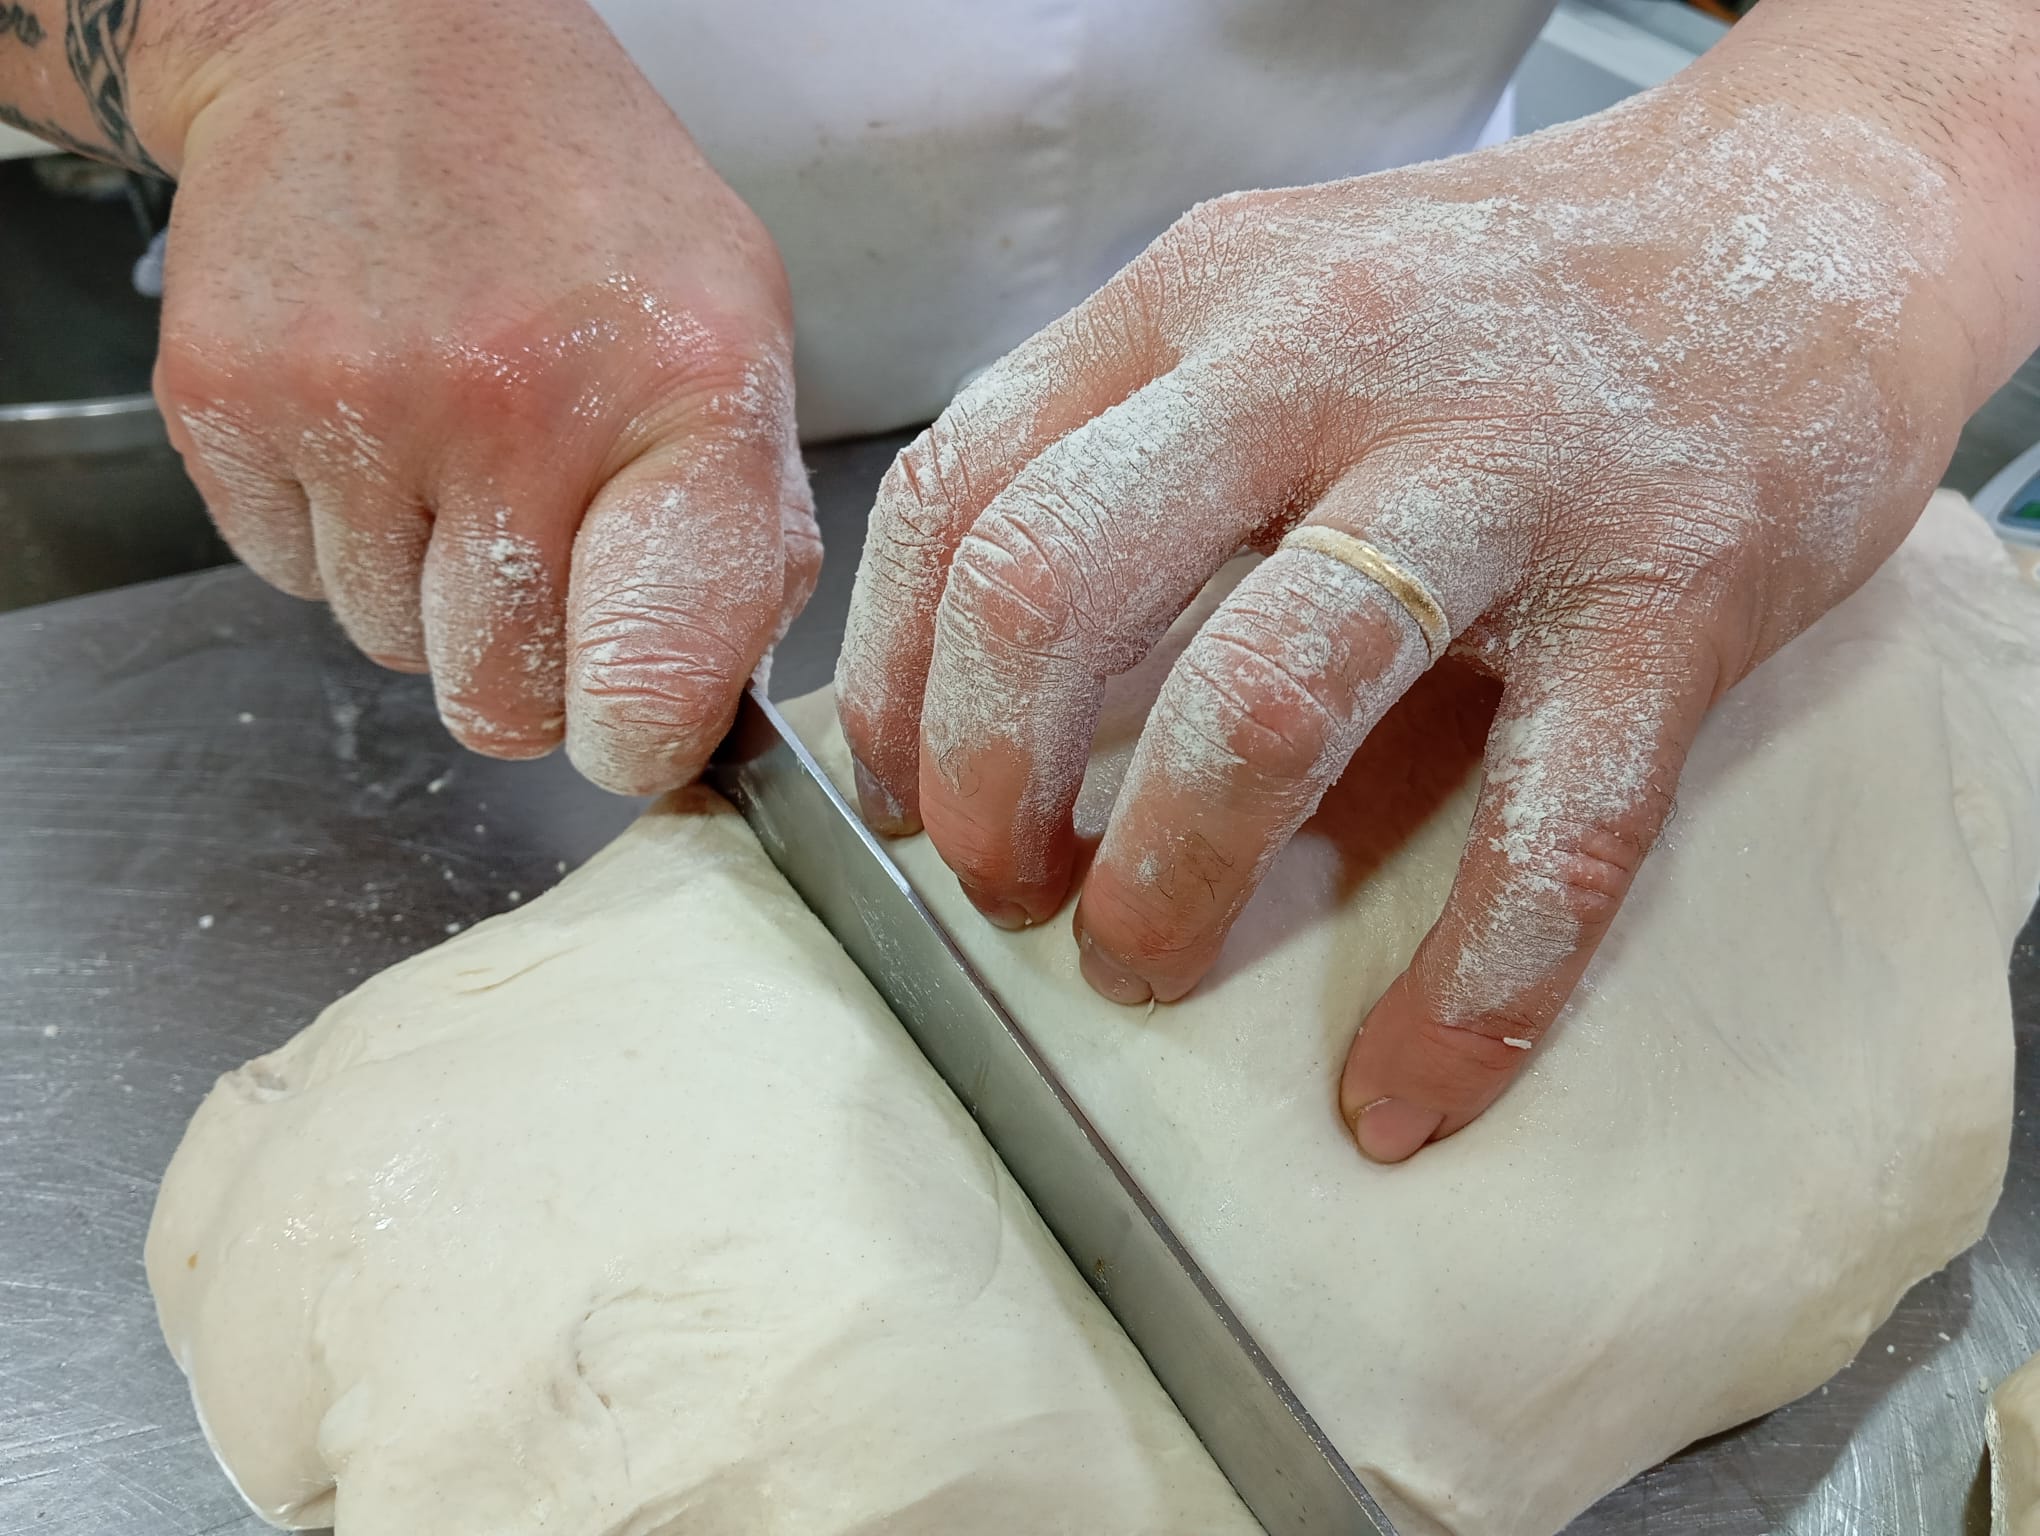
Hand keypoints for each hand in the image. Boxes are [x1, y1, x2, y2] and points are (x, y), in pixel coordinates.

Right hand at [145, 0, 815, 792]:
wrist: (378, 48)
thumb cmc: (583, 207)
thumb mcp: (738, 334)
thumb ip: (748, 538)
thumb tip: (709, 710)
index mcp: (683, 394)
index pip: (649, 684)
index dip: (637, 737)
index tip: (628, 726)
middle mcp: (518, 405)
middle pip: (501, 704)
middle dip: (526, 667)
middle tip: (537, 549)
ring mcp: (358, 403)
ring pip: (393, 649)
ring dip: (427, 589)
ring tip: (454, 445)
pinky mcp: (227, 402)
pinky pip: (292, 582)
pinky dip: (335, 535)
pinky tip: (376, 421)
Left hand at [837, 17, 2037, 1158]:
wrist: (1804, 227)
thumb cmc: (1508, 299)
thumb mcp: (1286, 307)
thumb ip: (1145, 459)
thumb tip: (991, 711)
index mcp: (1198, 299)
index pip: (958, 490)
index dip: (887, 678)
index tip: (894, 799)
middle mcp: (1319, 359)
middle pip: (1050, 589)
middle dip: (985, 783)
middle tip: (1004, 891)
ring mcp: (1498, 467)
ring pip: (1261, 702)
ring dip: (1168, 876)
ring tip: (1141, 964)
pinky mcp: (1667, 588)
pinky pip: (1546, 828)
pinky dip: (1467, 994)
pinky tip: (1407, 1095)